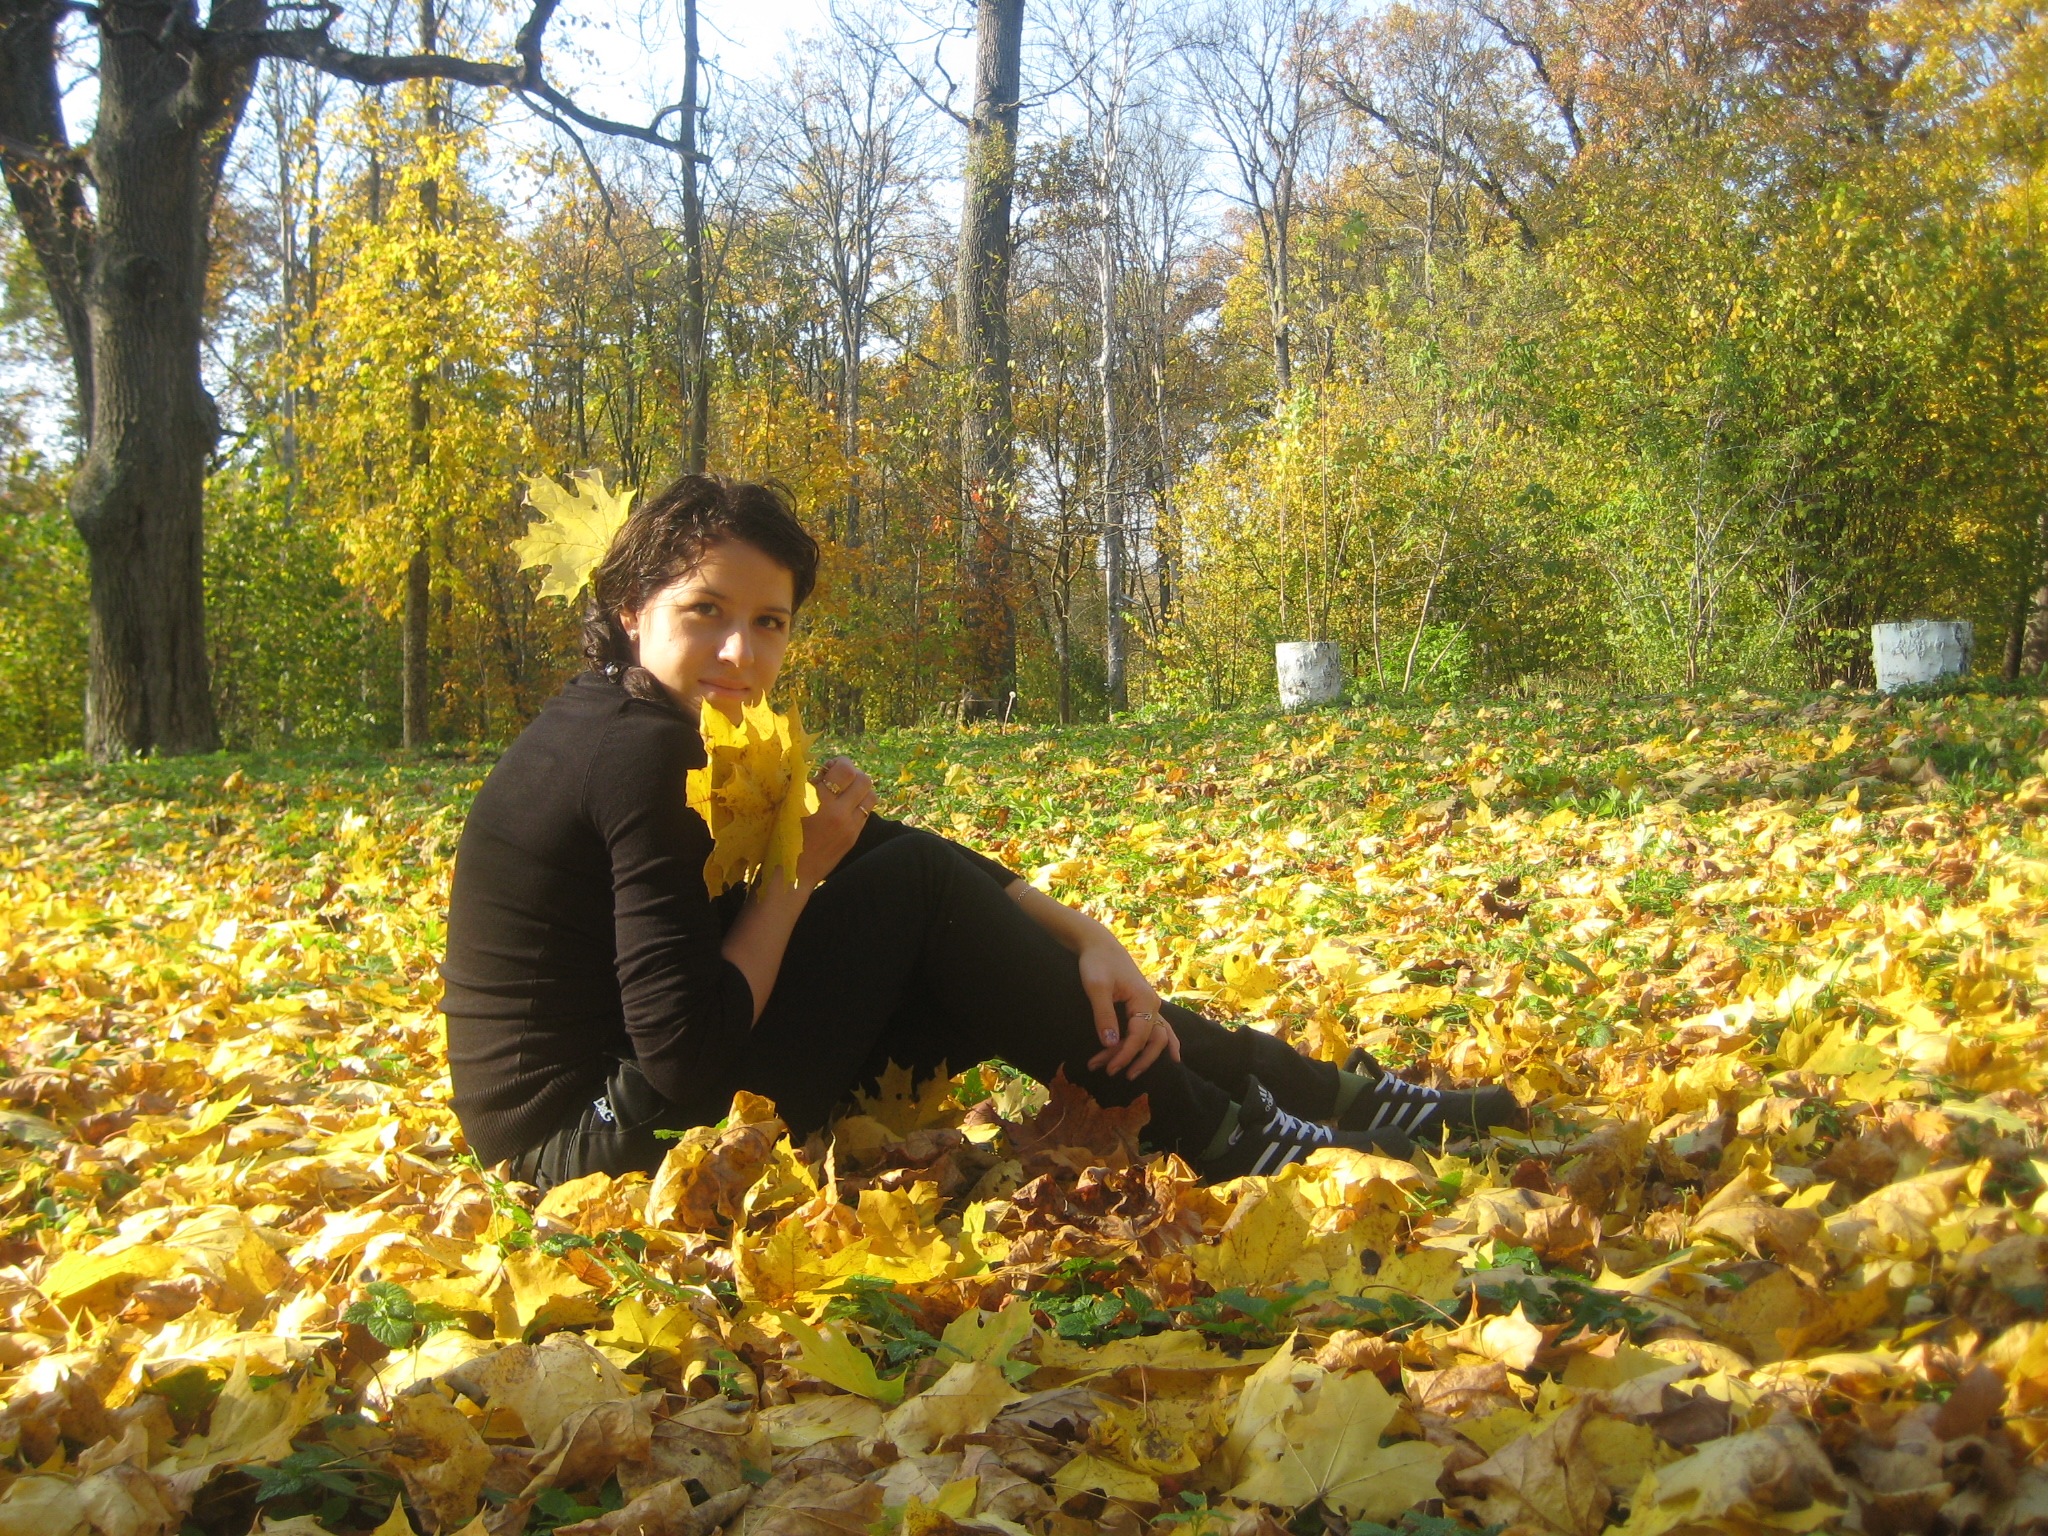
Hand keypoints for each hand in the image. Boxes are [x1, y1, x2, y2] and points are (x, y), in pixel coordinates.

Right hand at [795, 756, 874, 886]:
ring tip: (846, 792)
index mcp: (818, 800)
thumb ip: (806, 785)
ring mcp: (849, 826)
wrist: (793, 873)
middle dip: (853, 774)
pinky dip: (859, 805)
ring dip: (861, 789)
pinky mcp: (854, 837)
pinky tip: (845, 808)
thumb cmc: (782, 836)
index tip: (830, 766)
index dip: (840, 762)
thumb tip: (821, 768)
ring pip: (871, 795)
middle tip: (840, 778)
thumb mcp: (788, 805)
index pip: (845, 770)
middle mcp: (838, 812)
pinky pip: (866, 812)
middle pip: (864, 780)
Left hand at [1079, 937, 1181, 1078]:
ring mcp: (1151, 1005)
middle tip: (1112, 1073)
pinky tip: (1172, 1057)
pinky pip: (1159, 1029)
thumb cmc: (1096, 963)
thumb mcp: (1096, 988)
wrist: (1099, 945)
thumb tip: (1110, 1044)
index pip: (1139, 1036)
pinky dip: (1164, 1044)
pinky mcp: (1144, 1006)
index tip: (1108, 1068)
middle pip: (1153, 1040)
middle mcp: (1153, 1004)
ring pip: (1156, 1037)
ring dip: (1143, 1056)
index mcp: (1144, 999)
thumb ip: (1104, 1015)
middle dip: (1135, 1060)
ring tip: (1131, 1074)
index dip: (1125, 1055)